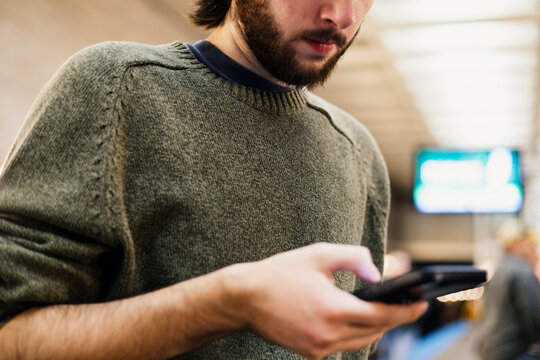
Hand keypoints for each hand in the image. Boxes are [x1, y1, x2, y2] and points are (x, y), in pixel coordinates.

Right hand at [234, 243, 426, 359]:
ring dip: (377, 327)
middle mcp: (327, 335)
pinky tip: (358, 319)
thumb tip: (378, 275)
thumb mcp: (318, 255)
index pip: (381, 316)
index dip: (406, 311)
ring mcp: (318, 348)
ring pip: (361, 341)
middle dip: (395, 318)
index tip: (422, 304)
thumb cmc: (280, 273)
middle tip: (409, 304)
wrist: (245, 299)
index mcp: (332, 309)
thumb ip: (354, 258)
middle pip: (375, 331)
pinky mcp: (310, 353)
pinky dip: (356, 333)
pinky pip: (343, 345)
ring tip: (388, 311)